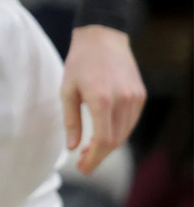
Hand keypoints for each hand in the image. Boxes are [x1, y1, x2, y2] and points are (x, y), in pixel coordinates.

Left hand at [61, 26, 145, 174]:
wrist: (103, 38)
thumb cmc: (79, 62)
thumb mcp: (67, 89)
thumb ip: (71, 120)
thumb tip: (72, 147)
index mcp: (102, 100)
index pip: (103, 140)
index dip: (94, 158)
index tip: (83, 168)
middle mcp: (122, 101)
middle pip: (115, 140)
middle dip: (99, 155)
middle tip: (83, 162)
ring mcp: (135, 99)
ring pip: (125, 133)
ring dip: (108, 145)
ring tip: (90, 149)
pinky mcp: (140, 95)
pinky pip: (130, 121)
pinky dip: (118, 132)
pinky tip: (103, 133)